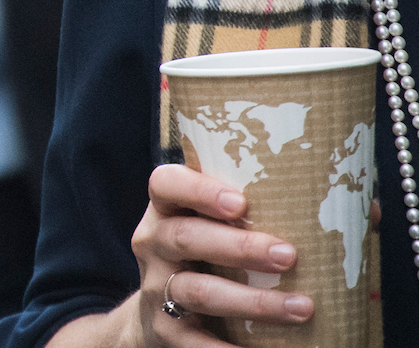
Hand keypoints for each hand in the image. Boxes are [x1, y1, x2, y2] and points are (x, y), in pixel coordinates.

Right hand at [128, 163, 307, 343]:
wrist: (162, 318)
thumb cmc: (211, 261)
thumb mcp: (218, 231)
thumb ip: (269, 214)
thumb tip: (363, 210)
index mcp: (166, 211)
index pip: (166, 185)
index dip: (198, 190)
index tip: (241, 202)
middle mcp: (153, 244)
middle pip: (184, 237)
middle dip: (238, 247)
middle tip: (289, 256)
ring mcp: (156, 289)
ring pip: (198, 291)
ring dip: (252, 301)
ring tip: (301, 308)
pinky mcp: (166, 331)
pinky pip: (197, 342)